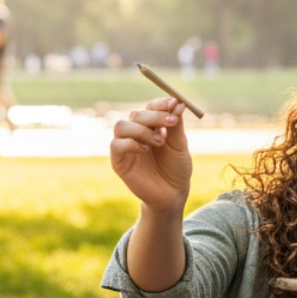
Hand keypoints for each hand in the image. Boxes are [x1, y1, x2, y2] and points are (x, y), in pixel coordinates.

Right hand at [110, 97, 191, 211]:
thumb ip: (176, 125)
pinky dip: (131, 143)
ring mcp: (125, 145)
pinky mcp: (118, 160)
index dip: (161, 103)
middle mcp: (136, 132)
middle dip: (155, 116)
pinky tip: (146, 149)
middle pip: (137, 114)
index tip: (174, 103)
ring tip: (159, 141)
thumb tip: (178, 102)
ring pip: (122, 126)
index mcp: (151, 126)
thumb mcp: (180, 145)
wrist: (173, 194)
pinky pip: (116, 144)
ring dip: (142, 129)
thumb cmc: (176, 168)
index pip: (151, 106)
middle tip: (171, 123)